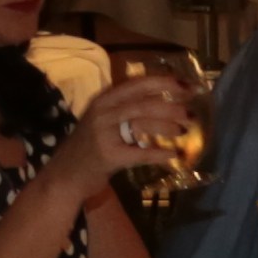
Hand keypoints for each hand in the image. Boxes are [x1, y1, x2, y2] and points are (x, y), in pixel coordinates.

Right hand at [73, 70, 196, 172]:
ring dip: (168, 126)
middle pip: (143, 103)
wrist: (65, 174)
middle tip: (191, 113)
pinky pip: (140, 153)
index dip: (164, 83)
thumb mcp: (103, 120)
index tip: (187, 85)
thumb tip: (167, 102)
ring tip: (185, 130)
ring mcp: (104, 133)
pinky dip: (160, 153)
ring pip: (142, 122)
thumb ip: (126, 108)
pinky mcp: (108, 155)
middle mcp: (103, 112)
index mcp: (104, 100)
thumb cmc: (89, 146)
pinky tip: (174, 155)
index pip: (137, 84)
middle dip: (171, 107)